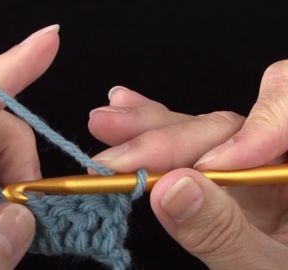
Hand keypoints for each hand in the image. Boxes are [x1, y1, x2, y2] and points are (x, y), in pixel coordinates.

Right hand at [88, 60, 287, 268]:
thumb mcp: (261, 269)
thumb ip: (221, 231)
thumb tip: (173, 188)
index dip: (254, 130)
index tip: (209, 166)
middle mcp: (275, 158)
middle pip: (229, 125)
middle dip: (170, 135)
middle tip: (122, 153)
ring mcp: (244, 163)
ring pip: (199, 128)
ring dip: (148, 128)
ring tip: (109, 126)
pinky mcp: (218, 172)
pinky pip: (186, 143)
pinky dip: (153, 132)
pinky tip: (128, 112)